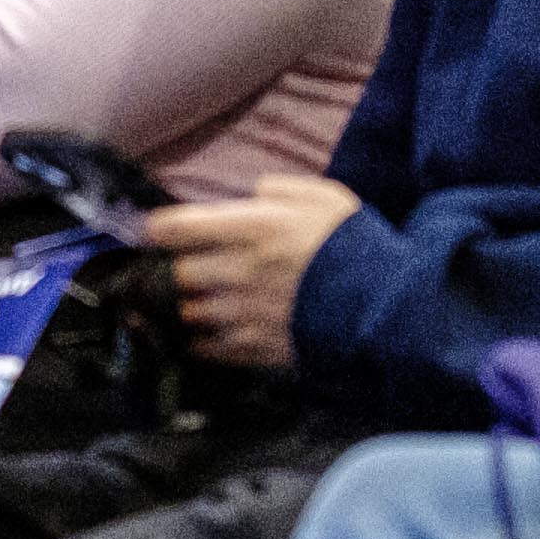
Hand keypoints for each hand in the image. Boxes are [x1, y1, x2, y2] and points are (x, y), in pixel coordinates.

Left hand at [138, 177, 360, 366]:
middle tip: (174, 268)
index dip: (157, 228)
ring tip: (192, 301)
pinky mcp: (254, 347)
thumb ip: (282, 191)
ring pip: (187, 313)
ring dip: (185, 306)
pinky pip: (208, 347)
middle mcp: (237, 271)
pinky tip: (206, 332)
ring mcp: (242, 313)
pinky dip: (200, 340)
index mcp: (252, 229)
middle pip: (175, 274)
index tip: (153, 230)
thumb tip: (255, 195)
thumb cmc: (355, 246)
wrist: (386, 305)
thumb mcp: (325, 198)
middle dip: (170, 270)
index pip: (178, 227)